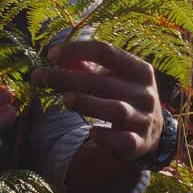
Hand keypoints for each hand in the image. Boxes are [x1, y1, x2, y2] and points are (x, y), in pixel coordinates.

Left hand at [33, 40, 162, 162]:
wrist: (153, 134)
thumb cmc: (125, 98)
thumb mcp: (115, 79)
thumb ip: (88, 68)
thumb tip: (56, 56)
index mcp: (139, 70)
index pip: (106, 52)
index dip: (77, 50)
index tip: (51, 54)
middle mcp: (144, 92)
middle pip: (103, 81)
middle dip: (69, 78)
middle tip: (40, 77)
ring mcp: (143, 118)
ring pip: (115, 109)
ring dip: (88, 103)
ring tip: (65, 99)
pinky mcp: (139, 142)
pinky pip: (122, 140)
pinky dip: (106, 136)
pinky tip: (91, 132)